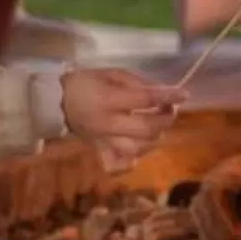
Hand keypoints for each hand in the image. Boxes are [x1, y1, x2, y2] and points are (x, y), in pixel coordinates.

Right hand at [60, 68, 183, 172]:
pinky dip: (132, 161)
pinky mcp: (99, 151)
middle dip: (166, 119)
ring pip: (138, 149)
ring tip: (155, 125)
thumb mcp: (112, 74)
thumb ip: (139, 84)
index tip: (184, 94)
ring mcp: (103, 141)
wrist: (56, 103)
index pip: (146, 100)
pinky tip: (138, 148)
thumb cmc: (87, 83)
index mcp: (109, 100)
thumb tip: (164, 93)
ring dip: (153, 137)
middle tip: (169, 109)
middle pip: (147, 129)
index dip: (168, 96)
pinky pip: (118, 165)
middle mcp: (108, 124)